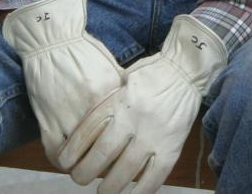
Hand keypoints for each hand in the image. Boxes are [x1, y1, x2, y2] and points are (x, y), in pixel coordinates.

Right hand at [1, 0, 123, 165]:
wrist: (52, 41)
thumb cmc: (85, 54)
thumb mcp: (112, 71)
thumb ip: (123, 94)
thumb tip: (137, 117)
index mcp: (112, 94)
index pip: (126, 133)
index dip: (128, 150)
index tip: (129, 157)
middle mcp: (92, 107)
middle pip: (105, 151)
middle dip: (109, 165)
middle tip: (110, 168)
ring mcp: (68, 115)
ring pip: (80, 158)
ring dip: (84, 167)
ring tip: (88, 168)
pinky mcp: (47, 120)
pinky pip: (56, 154)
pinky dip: (63, 162)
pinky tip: (69, 162)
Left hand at [59, 14, 227, 193]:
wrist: (186, 70)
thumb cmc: (151, 75)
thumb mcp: (122, 82)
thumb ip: (108, 105)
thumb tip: (88, 133)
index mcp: (119, 102)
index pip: (88, 132)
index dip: (73, 151)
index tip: (65, 162)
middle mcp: (134, 119)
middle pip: (103, 154)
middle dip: (86, 173)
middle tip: (81, 179)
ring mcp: (154, 135)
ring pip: (126, 170)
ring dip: (111, 187)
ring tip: (103, 191)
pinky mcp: (172, 146)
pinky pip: (155, 176)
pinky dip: (142, 190)